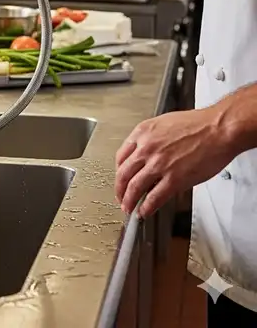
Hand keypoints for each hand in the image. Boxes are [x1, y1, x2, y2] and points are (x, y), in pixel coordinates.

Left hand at [115, 108, 234, 218]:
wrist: (218, 129)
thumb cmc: (197, 124)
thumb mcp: (163, 124)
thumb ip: (151, 139)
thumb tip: (146, 154)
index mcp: (142, 133)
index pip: (121, 157)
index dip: (119, 171)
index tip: (120, 178)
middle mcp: (146, 148)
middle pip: (123, 173)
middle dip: (119, 189)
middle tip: (120, 197)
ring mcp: (159, 165)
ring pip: (135, 187)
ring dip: (129, 200)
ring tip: (128, 208)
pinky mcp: (174, 179)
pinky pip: (155, 197)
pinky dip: (147, 207)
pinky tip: (145, 211)